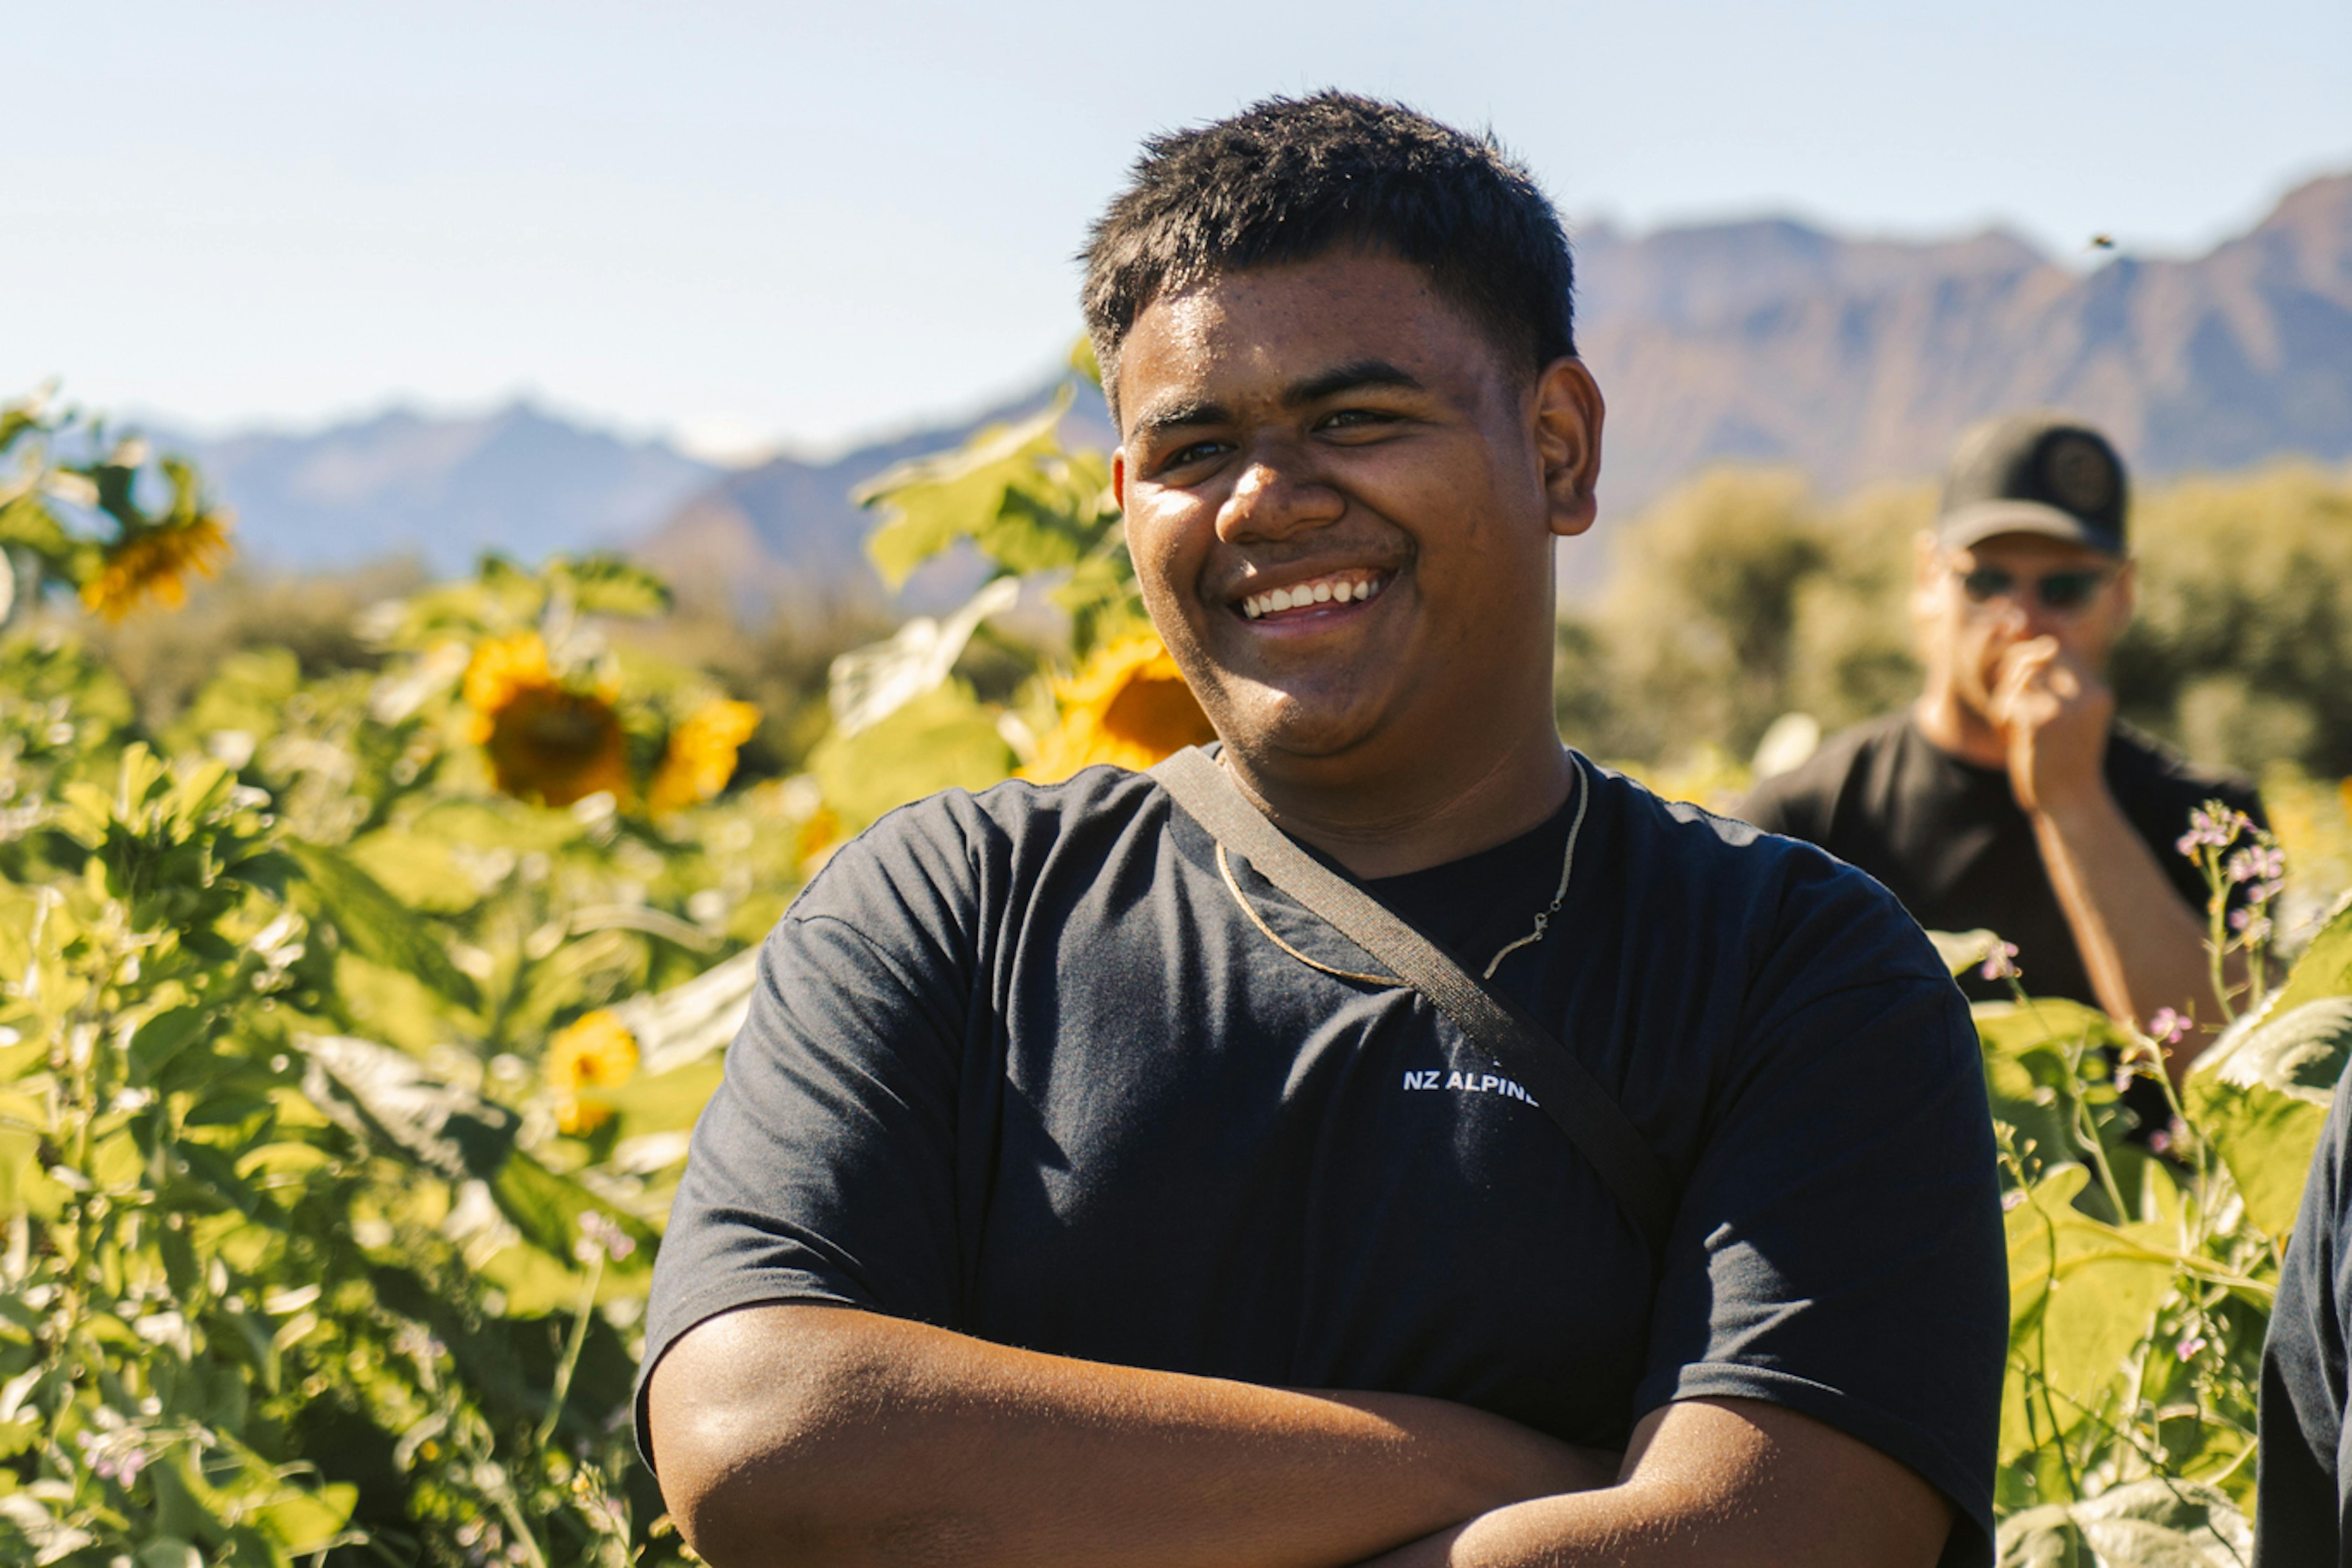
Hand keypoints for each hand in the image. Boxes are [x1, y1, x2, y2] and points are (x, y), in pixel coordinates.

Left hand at [1988, 636, 2112, 816]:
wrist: (2071, 804)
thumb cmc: (2062, 763)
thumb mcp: (2066, 720)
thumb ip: (2052, 687)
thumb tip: (2022, 646)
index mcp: (2098, 693)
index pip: (2064, 647)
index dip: (2032, 649)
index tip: (2013, 668)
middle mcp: (2089, 695)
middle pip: (2042, 653)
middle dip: (2016, 670)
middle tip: (2008, 701)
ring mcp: (2068, 707)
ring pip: (2022, 675)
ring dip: (2006, 696)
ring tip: (2008, 723)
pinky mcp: (2043, 722)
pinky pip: (2009, 700)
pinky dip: (2000, 716)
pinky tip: (2006, 737)